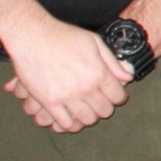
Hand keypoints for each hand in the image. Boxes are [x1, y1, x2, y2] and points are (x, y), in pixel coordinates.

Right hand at [0, 18, 132, 131]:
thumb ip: (112, 61)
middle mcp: (85, 87)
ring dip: (88, 117)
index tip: (112, 94)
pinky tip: (70, 118)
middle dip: (104, 107)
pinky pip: (65, 123)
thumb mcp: (94, 42)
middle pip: (104, 111)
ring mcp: (66, 96)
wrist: (32, 36)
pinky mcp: (48, 101)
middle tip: (98, 102)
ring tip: (85, 110)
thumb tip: (128, 77)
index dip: (118, 97)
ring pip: (86, 120)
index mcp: (98, 72)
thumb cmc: (63, 36)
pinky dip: (70, 124)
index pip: (118, 97)